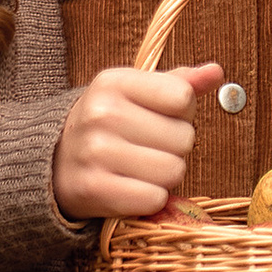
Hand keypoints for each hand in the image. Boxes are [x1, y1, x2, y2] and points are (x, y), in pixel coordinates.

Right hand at [52, 59, 223, 220]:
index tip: (158, 118)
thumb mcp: (136, 94)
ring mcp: (95, 152)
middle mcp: (102, 113)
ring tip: (138, 168)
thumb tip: (216, 72)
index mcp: (113, 82)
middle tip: (145, 148)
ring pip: (174, 171)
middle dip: (174, 148)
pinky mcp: (94, 189)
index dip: (181, 113)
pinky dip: (149, 199)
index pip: (183, 97)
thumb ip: (179, 83)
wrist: (54, 162)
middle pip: (184, 138)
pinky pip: (155, 199)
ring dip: (164, 176)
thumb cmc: (107, 125)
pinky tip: (130, 188)